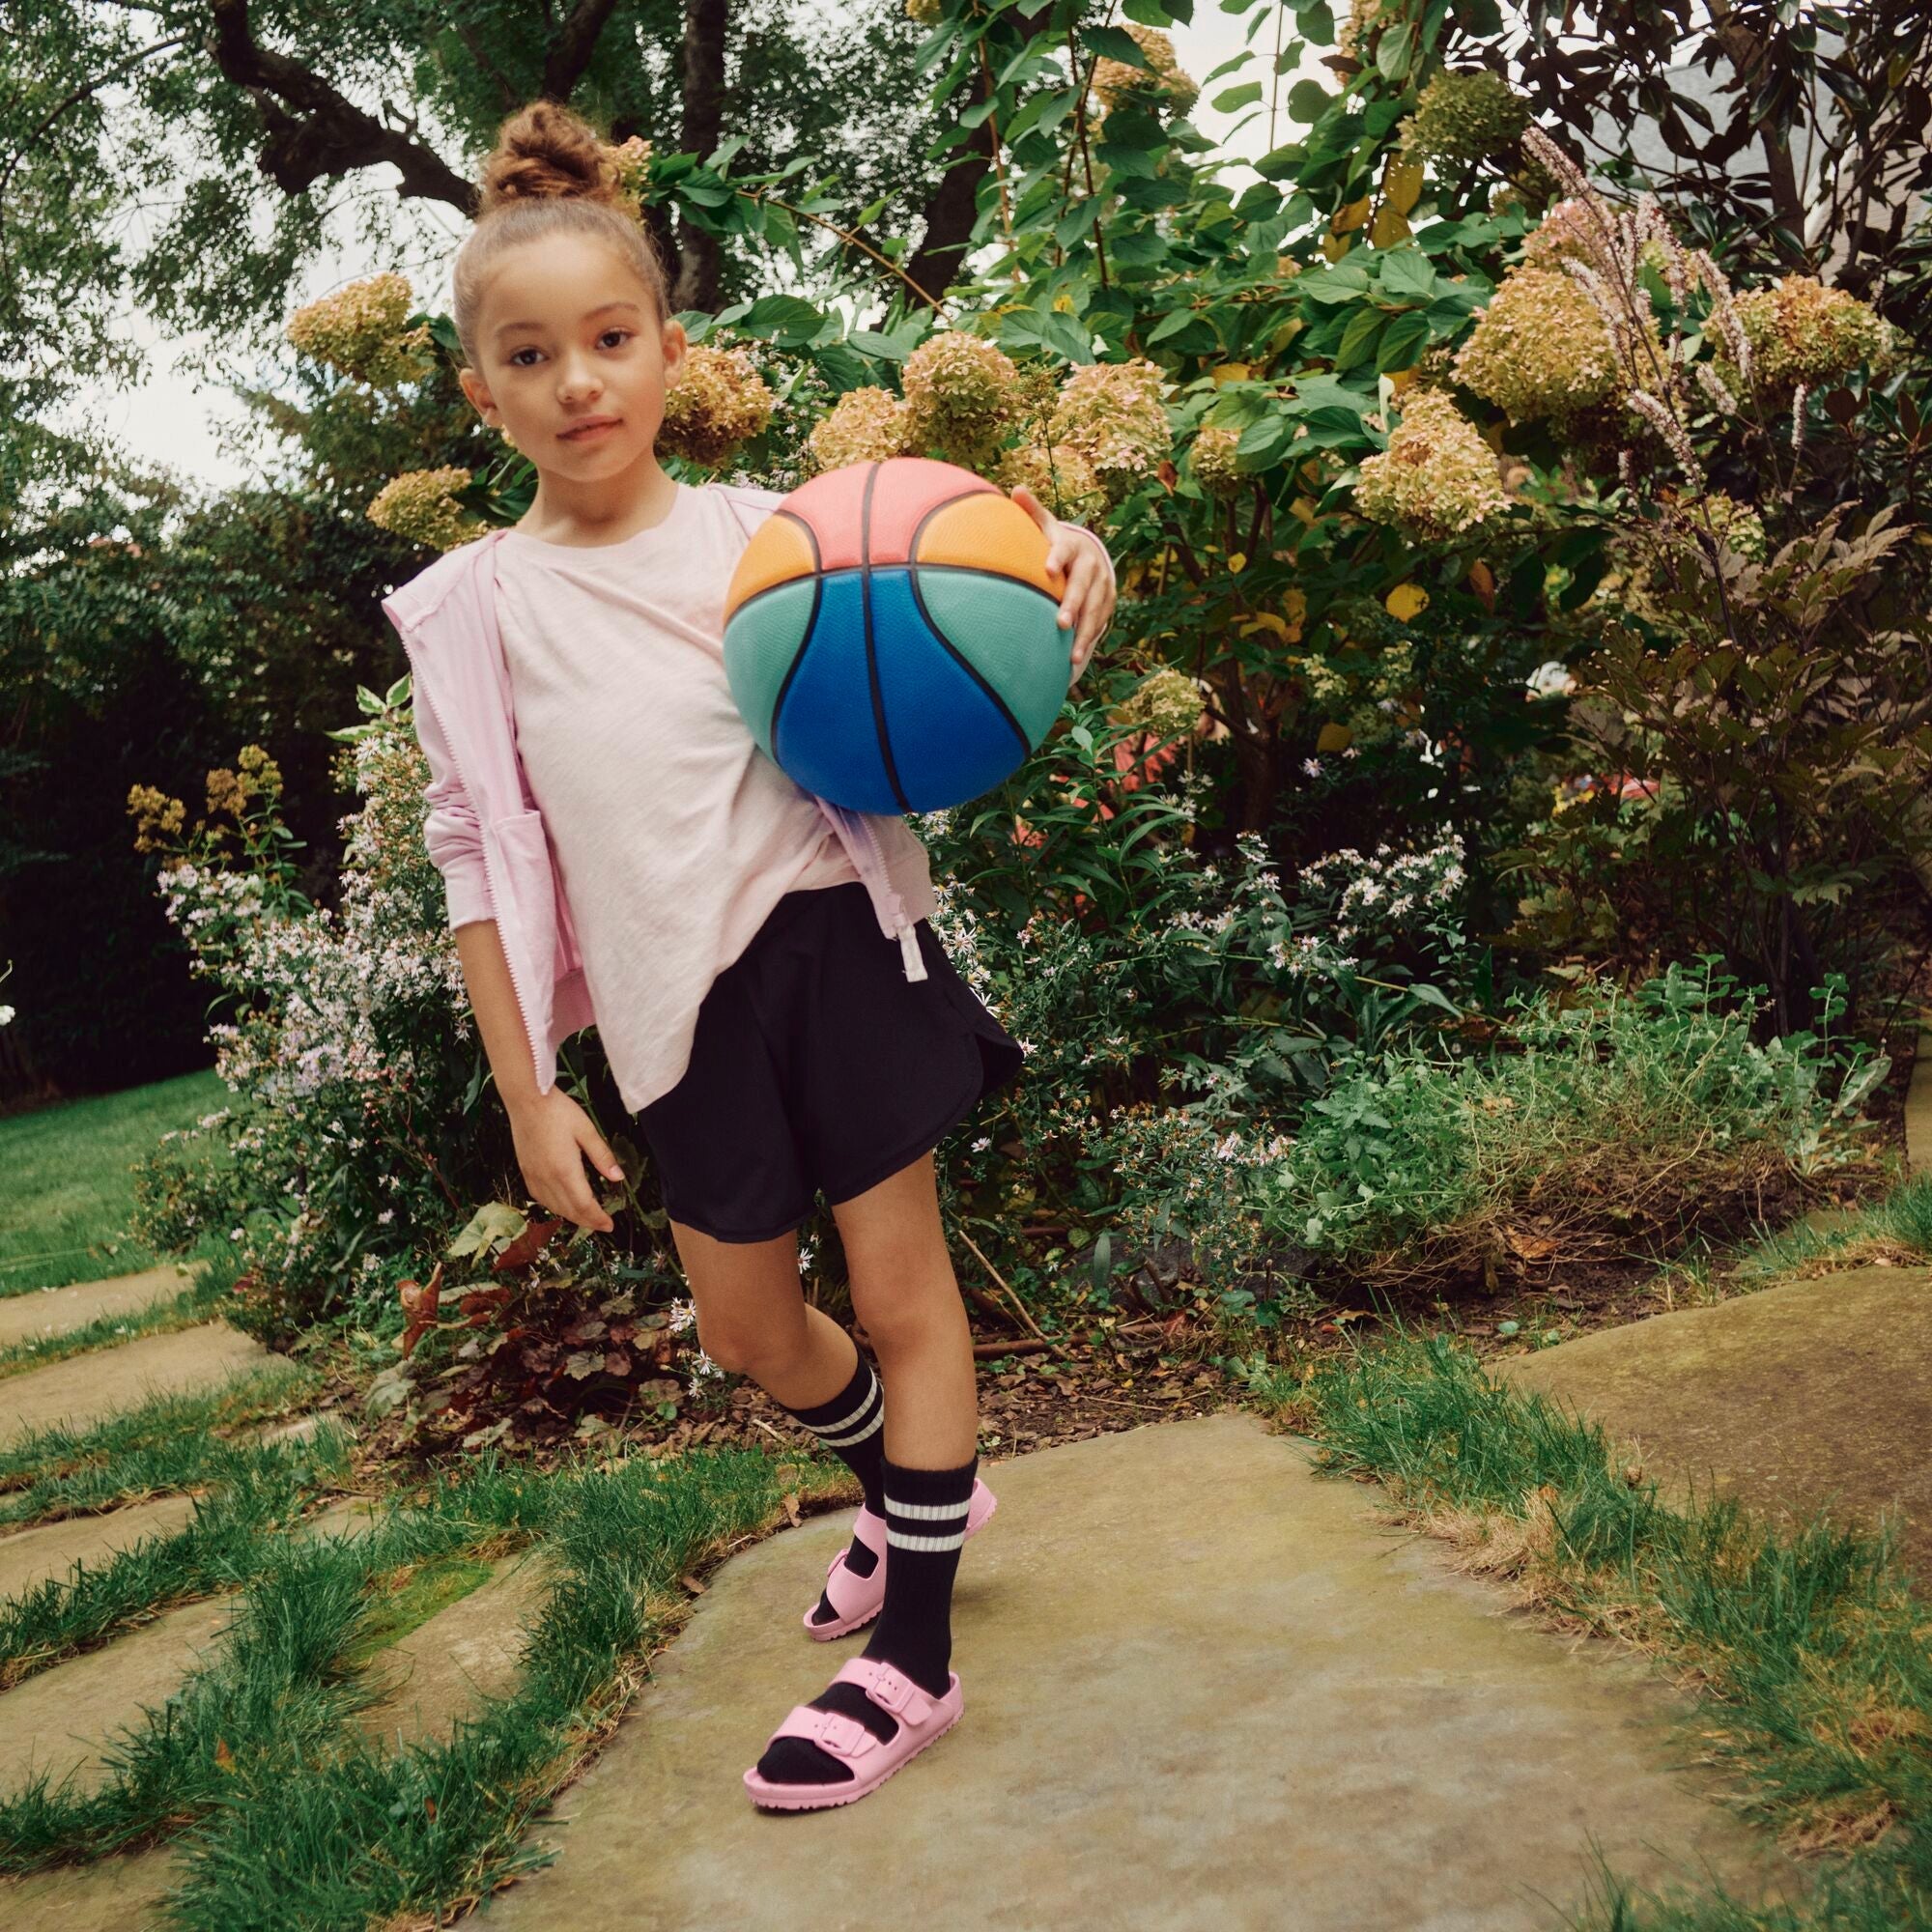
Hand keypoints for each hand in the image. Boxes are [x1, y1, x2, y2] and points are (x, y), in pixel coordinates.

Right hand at [507, 1086, 621, 1233]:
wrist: (525, 1099)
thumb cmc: (558, 1111)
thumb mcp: (586, 1130)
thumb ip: (602, 1156)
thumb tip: (618, 1177)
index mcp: (564, 1170)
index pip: (584, 1205)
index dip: (597, 1219)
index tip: (609, 1225)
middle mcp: (547, 1178)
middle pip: (569, 1210)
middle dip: (587, 1221)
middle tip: (602, 1225)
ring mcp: (533, 1176)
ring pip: (553, 1207)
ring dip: (571, 1216)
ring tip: (586, 1217)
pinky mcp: (525, 1171)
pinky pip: (540, 1197)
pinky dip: (554, 1206)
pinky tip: (562, 1203)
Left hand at [1008, 484, 1115, 686]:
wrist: (1089, 553)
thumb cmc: (1056, 543)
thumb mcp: (1046, 527)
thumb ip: (1031, 512)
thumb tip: (1015, 489)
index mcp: (1071, 545)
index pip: (1064, 549)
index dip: (1056, 557)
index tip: (1046, 569)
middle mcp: (1090, 564)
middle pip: (1082, 586)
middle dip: (1074, 605)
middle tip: (1061, 624)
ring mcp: (1102, 584)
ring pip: (1095, 610)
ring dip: (1085, 633)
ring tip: (1073, 657)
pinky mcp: (1108, 601)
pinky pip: (1100, 622)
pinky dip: (1090, 640)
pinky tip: (1078, 659)